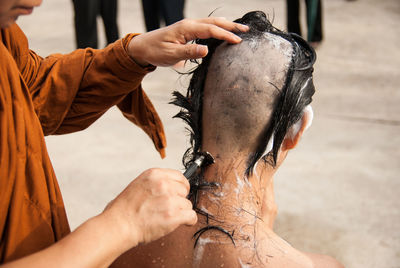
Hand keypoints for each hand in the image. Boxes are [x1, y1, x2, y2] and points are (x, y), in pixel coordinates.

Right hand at [103, 168, 196, 248]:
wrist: (119, 225)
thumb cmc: (124, 209)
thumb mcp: (139, 184)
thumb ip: (156, 183)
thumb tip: (171, 186)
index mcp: (154, 175)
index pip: (179, 176)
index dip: (180, 186)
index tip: (178, 193)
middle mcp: (163, 184)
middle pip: (184, 190)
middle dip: (179, 200)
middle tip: (167, 207)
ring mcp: (169, 199)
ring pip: (187, 205)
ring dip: (181, 212)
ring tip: (166, 217)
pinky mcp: (173, 215)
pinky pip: (191, 216)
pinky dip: (188, 221)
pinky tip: (180, 223)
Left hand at [128, 17, 248, 66]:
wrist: (142, 48)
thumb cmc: (155, 52)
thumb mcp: (171, 55)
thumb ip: (189, 52)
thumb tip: (206, 50)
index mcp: (186, 28)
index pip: (211, 30)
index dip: (225, 34)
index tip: (238, 41)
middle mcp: (189, 24)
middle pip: (214, 22)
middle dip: (231, 25)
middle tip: (247, 30)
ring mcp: (188, 27)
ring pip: (211, 23)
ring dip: (226, 25)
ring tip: (240, 30)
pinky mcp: (187, 31)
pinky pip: (206, 27)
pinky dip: (218, 28)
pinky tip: (224, 32)